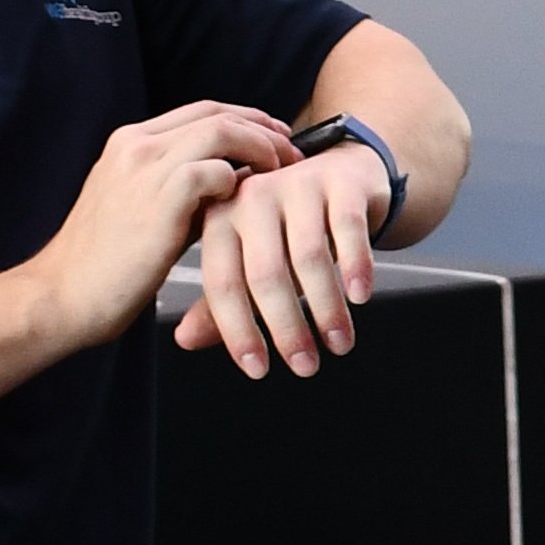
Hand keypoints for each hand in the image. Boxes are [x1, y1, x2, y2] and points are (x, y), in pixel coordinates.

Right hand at [32, 101, 293, 353]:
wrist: (64, 295)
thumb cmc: (104, 266)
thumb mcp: (138, 209)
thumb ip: (181, 191)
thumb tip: (232, 184)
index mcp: (129, 143)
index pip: (202, 111)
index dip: (246, 120)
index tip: (275, 138)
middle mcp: (135, 145)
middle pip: (217, 113)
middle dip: (264, 129)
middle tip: (293, 153)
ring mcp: (144, 167)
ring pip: (222, 132)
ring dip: (263, 150)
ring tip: (284, 175)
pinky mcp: (158, 198)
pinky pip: (215, 170)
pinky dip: (242, 180)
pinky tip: (252, 202)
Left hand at [169, 128, 384, 377]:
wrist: (340, 174)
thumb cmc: (288, 228)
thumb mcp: (251, 260)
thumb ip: (221, 301)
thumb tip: (184, 340)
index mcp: (221, 219)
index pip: (222, 282)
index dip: (238, 330)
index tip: (258, 369)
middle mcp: (253, 197)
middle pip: (265, 273)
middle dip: (286, 328)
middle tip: (305, 367)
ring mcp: (298, 184)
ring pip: (309, 256)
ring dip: (327, 308)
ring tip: (339, 344)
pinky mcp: (341, 181)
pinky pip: (349, 228)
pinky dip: (356, 266)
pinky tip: (360, 297)